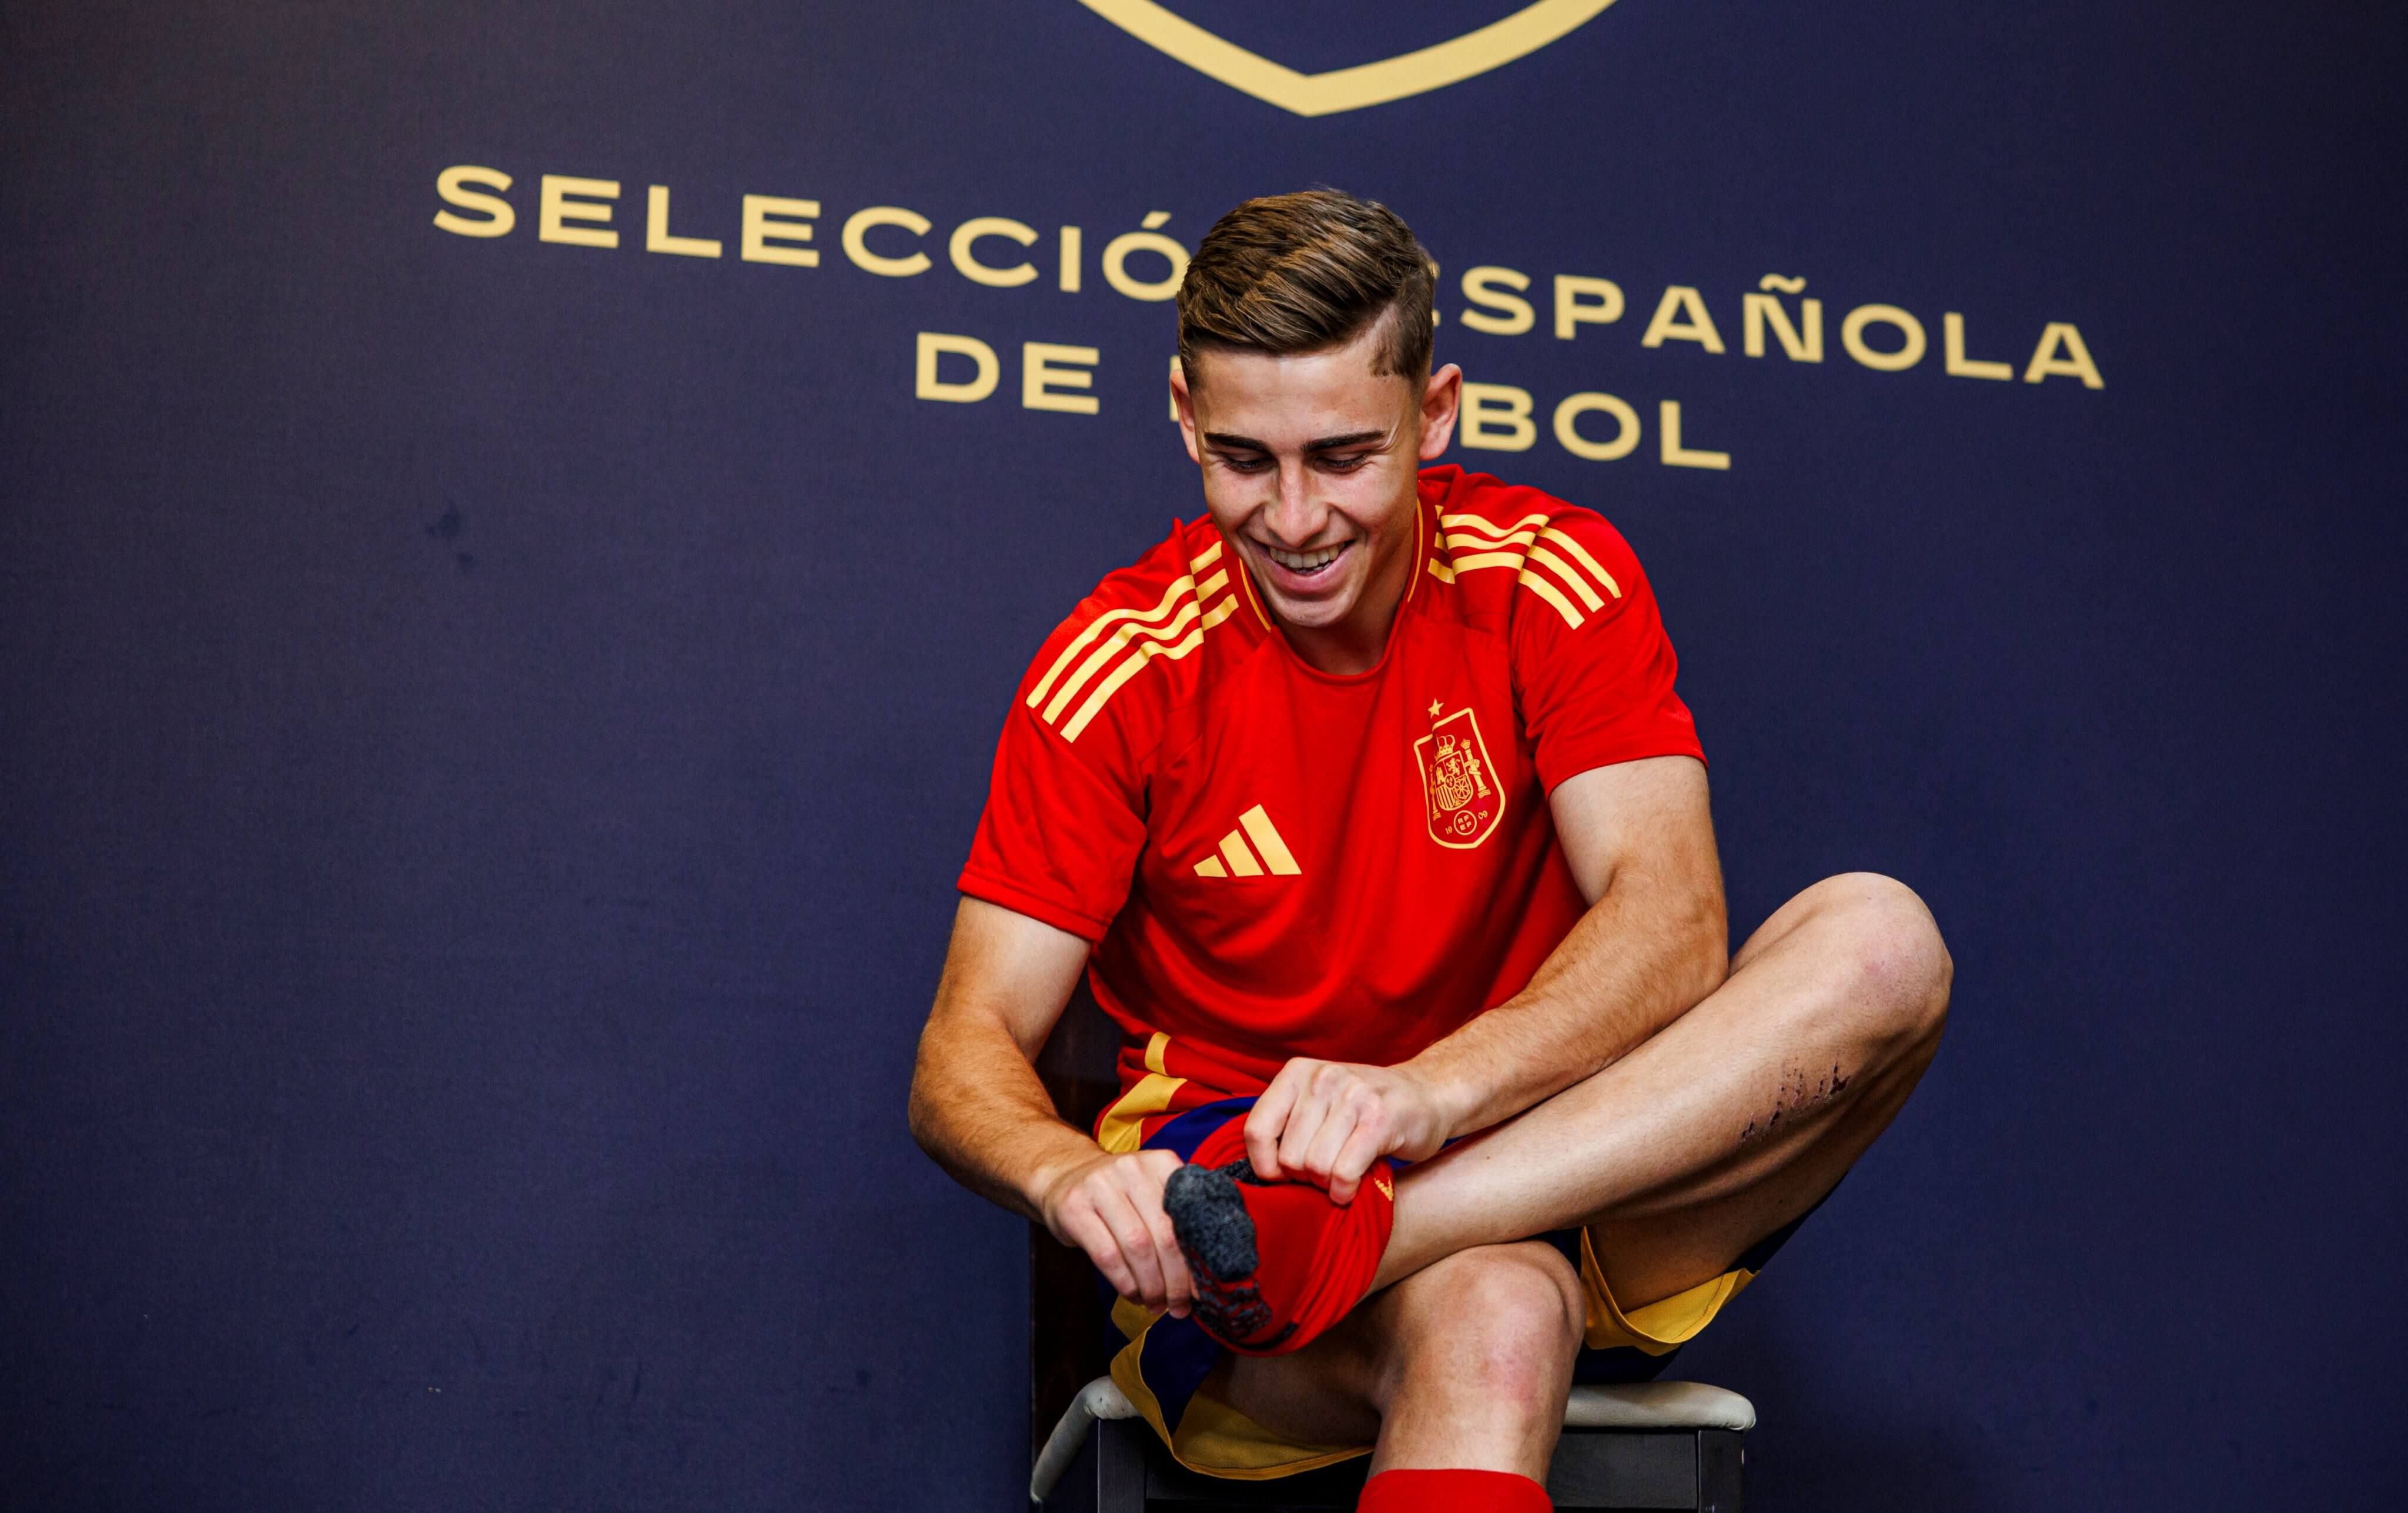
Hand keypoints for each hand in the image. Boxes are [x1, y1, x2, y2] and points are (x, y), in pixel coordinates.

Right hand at [1037, 1148, 1191, 1316]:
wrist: (1062, 1176)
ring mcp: (1100, 1185)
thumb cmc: (1117, 1195)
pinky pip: (1107, 1255)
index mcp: (1161, 1163)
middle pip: (1165, 1235)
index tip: (1203, 1289)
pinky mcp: (1074, 1207)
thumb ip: (1176, 1219)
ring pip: (1137, 1246)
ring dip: (1151, 1285)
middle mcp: (1132, 1168)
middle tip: (1179, 1306)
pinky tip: (1132, 1294)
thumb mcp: (1149, 1191)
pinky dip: (1125, 1282)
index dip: (1199, 1258)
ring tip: (1156, 1304)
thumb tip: (1204, 1273)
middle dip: (1176, 1280)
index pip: (1189, 1216)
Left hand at [1245, 1059, 1453, 1204]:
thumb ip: (1288, 1126)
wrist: (1429, 1094)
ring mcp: (1353, 1095)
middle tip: (1325, 1174)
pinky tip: (1353, 1188)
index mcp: (1297, 1073)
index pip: (1256, 1130)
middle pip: (1288, 1156)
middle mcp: (1322, 1078)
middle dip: (1304, 1178)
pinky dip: (1345, 1191)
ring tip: (1341, 1176)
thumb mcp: (1319, 1103)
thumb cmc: (1365, 1110)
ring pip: (1315, 1167)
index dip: (1265, 1166)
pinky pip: (1344, 1172)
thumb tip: (1258, 1176)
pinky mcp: (1380, 1119)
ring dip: (1327, 1185)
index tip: (1283, 1177)